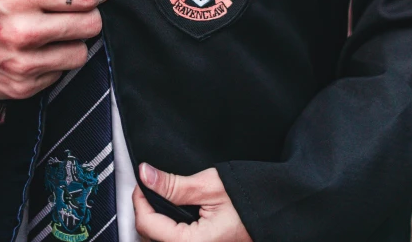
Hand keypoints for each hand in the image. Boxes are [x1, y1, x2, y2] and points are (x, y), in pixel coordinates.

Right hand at [0, 0, 110, 99]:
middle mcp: (24, 31)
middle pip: (91, 25)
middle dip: (89, 15)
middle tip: (77, 11)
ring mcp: (23, 63)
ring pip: (81, 53)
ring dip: (73, 43)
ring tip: (54, 35)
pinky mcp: (22, 87)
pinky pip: (60, 74)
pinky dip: (54, 63)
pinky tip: (37, 53)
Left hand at [133, 163, 251, 241]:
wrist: (272, 210)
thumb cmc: (246, 198)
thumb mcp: (209, 185)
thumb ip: (173, 185)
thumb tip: (146, 175)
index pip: (148, 226)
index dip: (139, 200)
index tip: (141, 182)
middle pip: (150, 238)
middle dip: (145, 212)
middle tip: (149, 188)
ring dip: (155, 223)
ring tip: (161, 199)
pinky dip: (168, 230)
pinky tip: (173, 214)